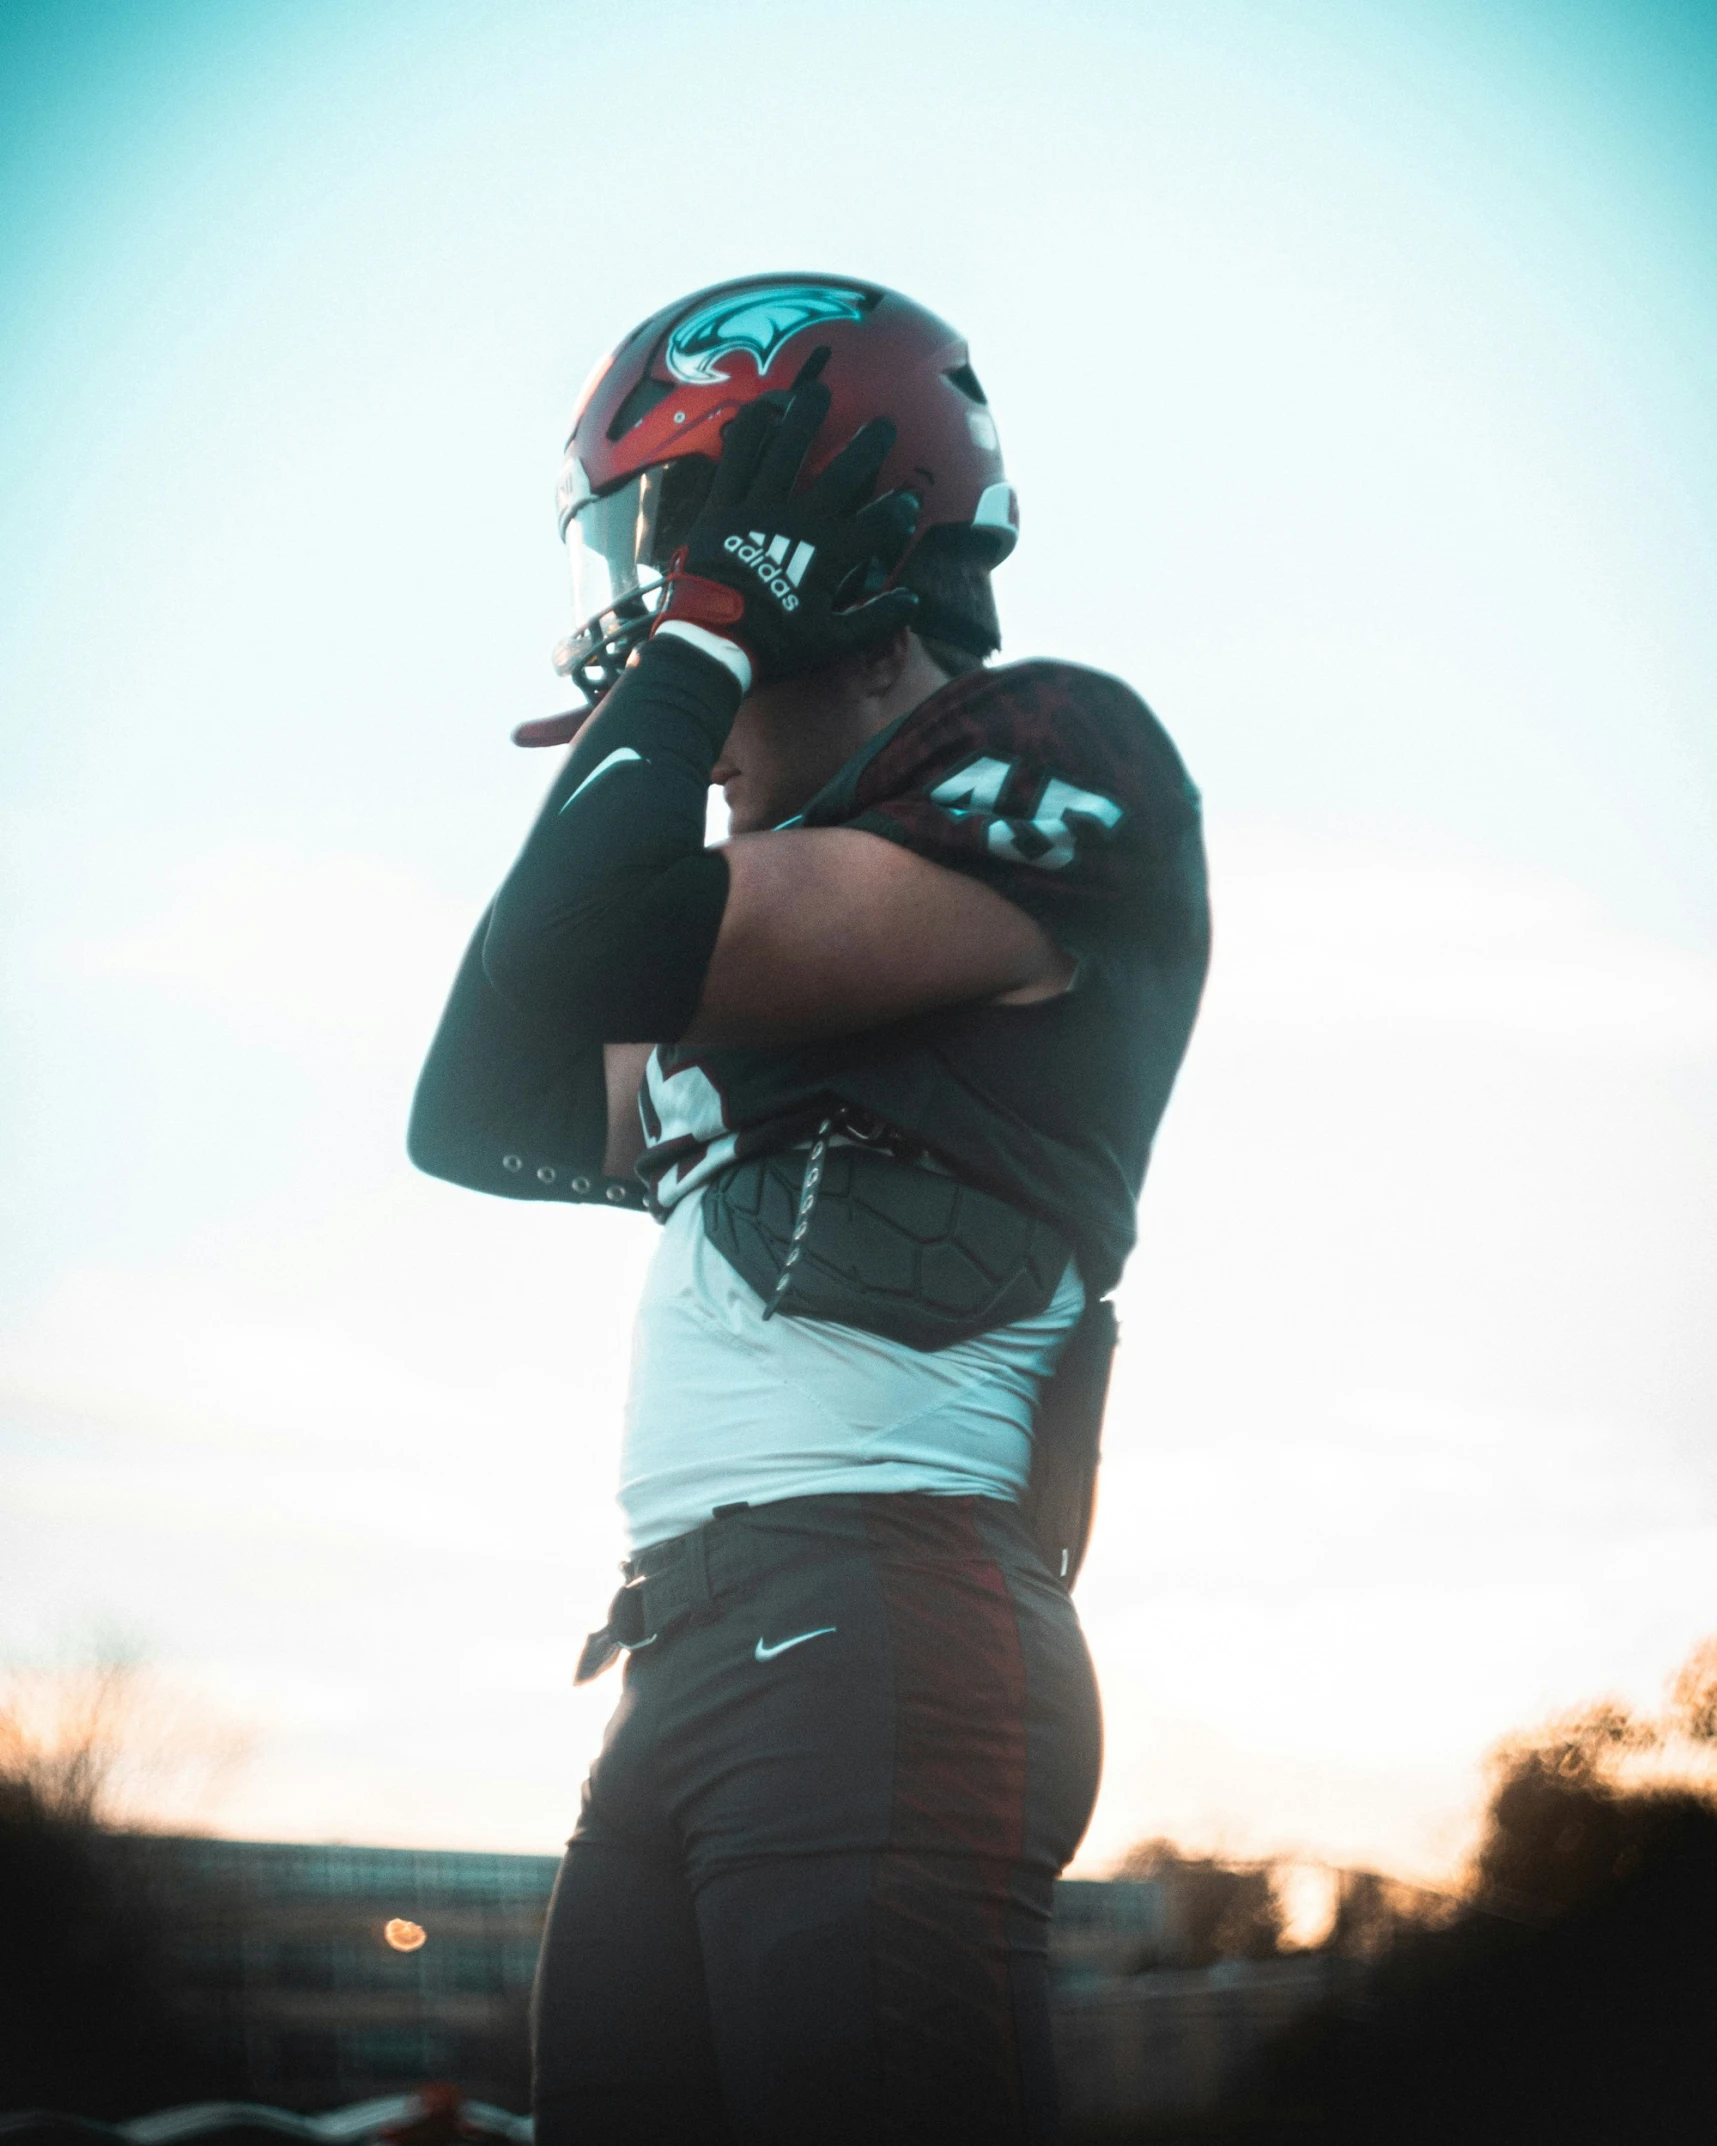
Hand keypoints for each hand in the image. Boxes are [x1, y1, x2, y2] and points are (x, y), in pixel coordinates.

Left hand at [653, 375, 919, 685]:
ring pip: (785, 451)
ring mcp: (758, 509)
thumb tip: (914, 601)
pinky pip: (736, 459)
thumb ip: (875, 620)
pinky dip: (748, 431)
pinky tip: (760, 407)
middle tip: (884, 423)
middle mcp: (797, 522)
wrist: (711, 643)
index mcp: (828, 555)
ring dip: (805, 418)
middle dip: (867, 446)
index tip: (910, 500)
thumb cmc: (773, 645)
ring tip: (818, 391)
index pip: (877, 524)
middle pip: (841, 474)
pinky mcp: (723, 505)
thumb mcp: (831, 641)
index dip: (898, 510)